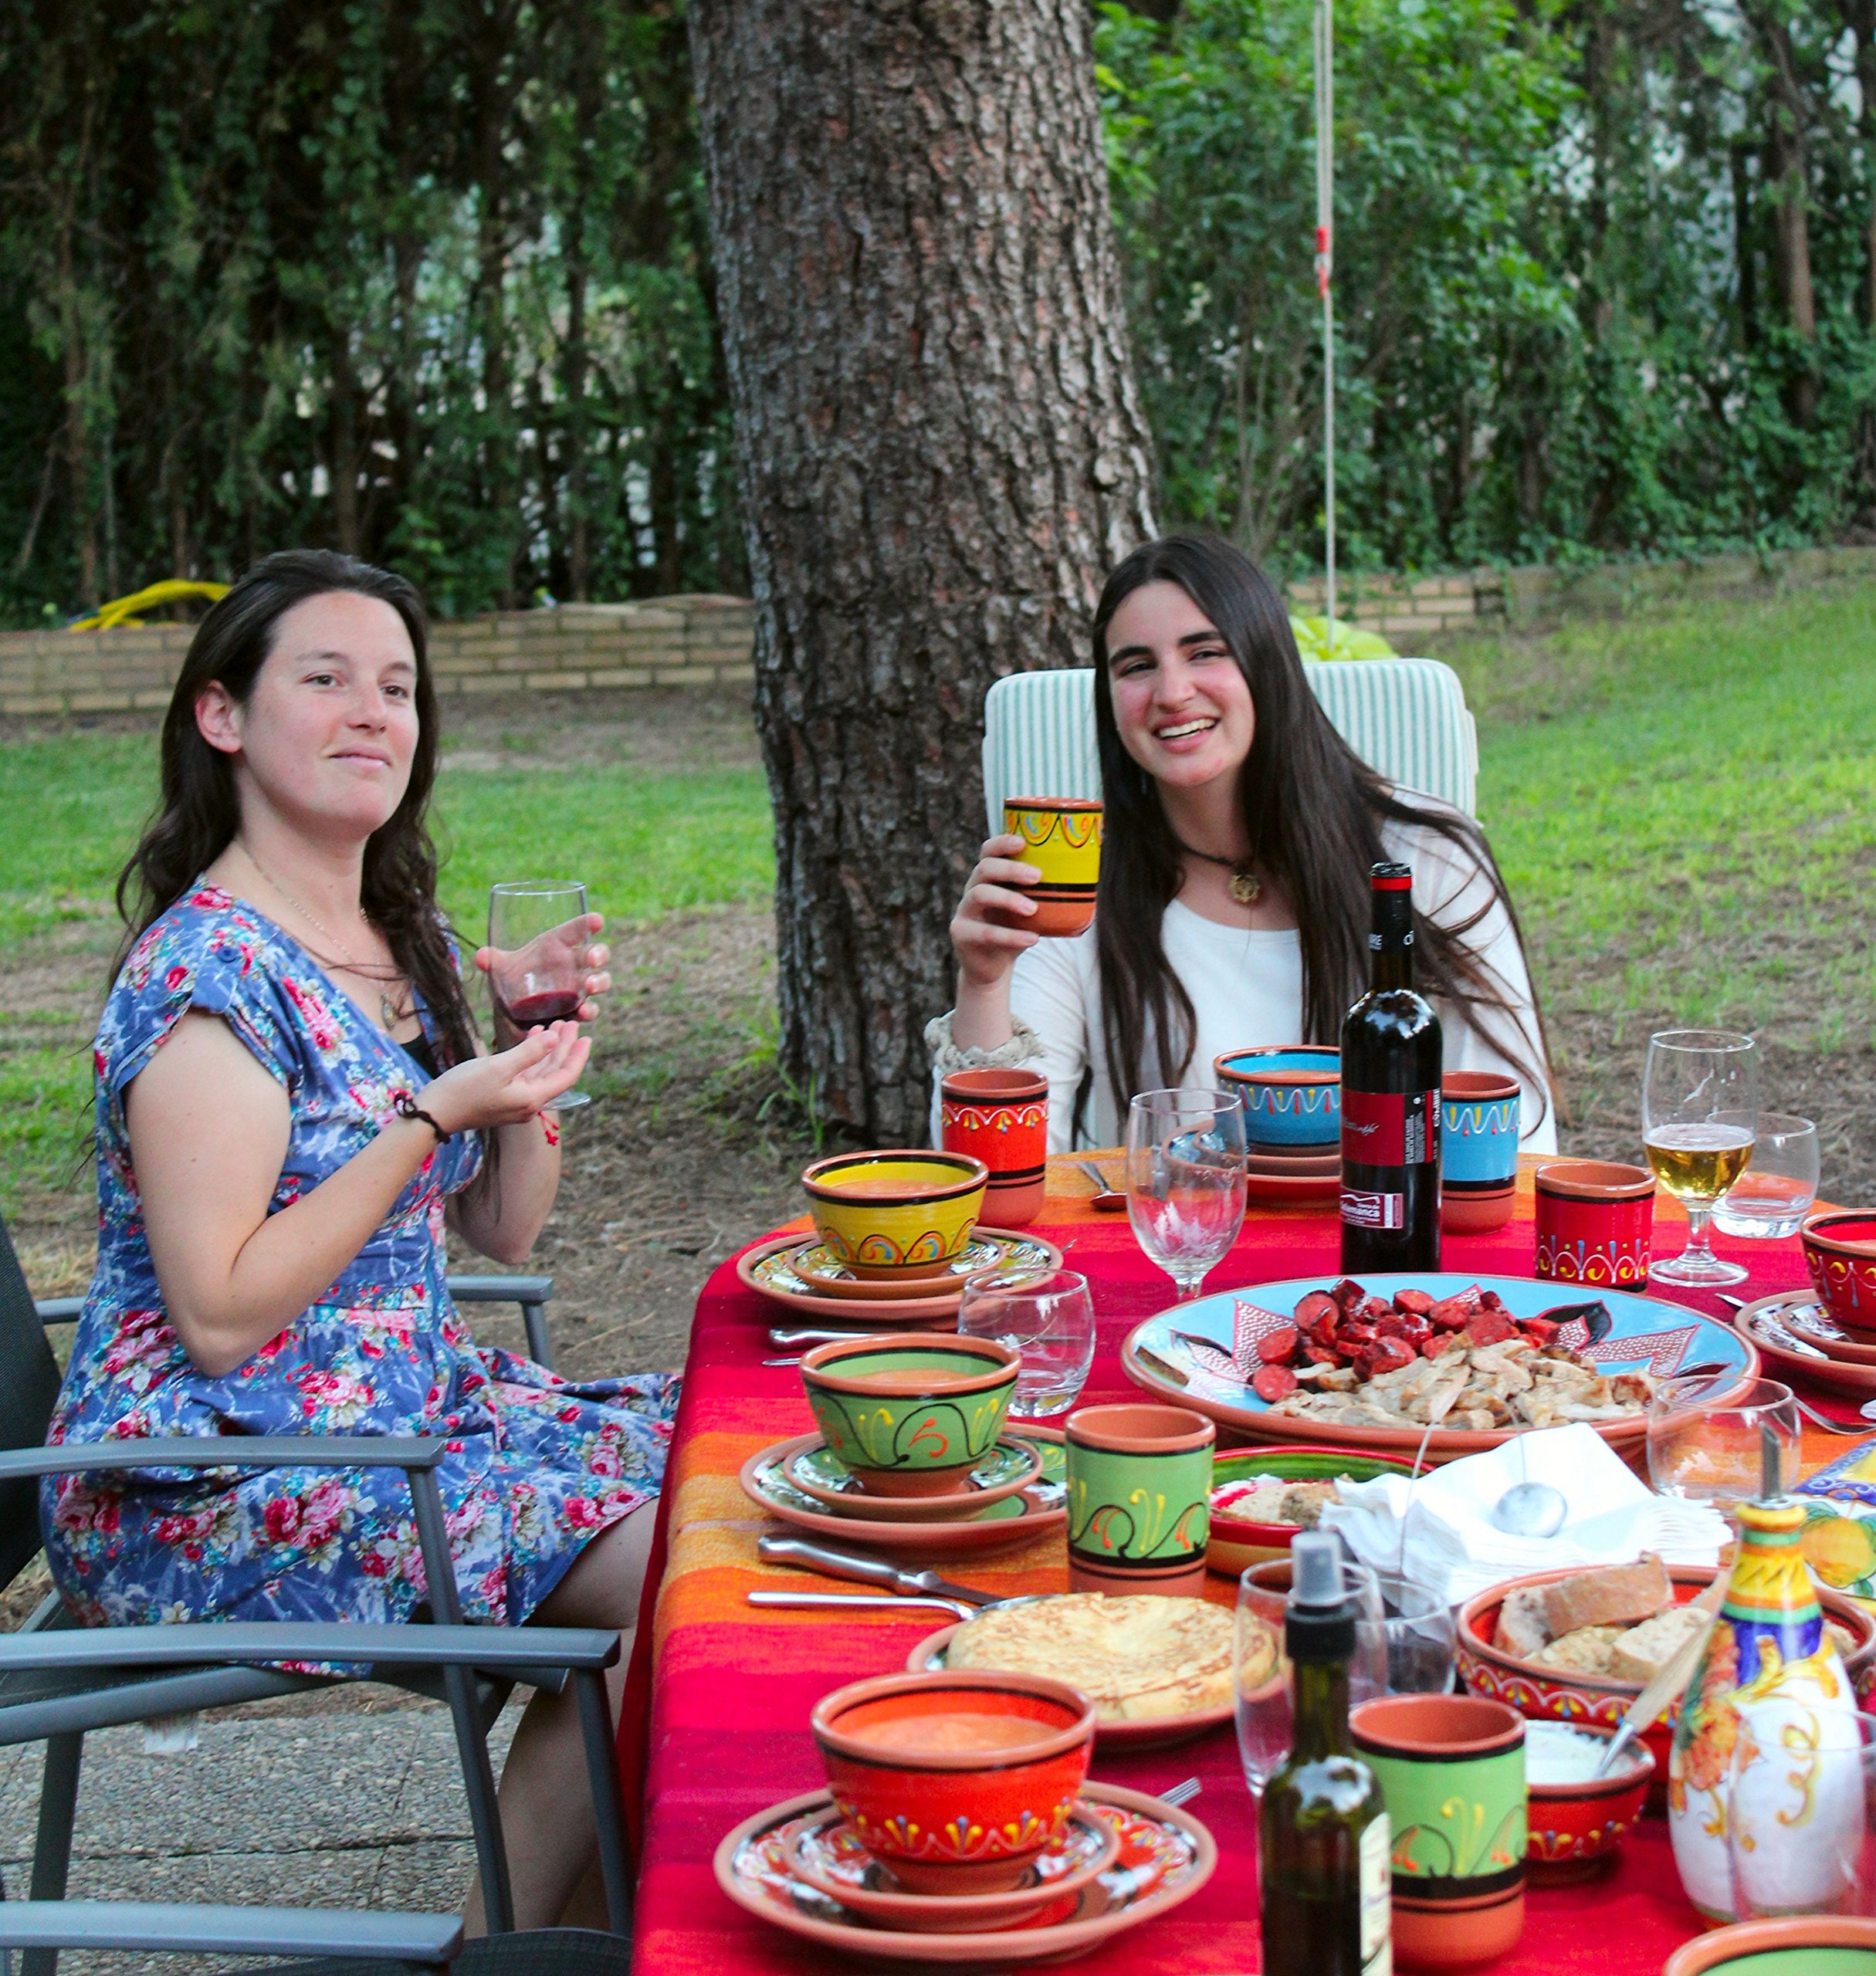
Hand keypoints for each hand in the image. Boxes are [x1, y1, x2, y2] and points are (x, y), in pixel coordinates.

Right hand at [422, 1023, 590, 1133]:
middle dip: (563, 1047)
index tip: (586, 1036)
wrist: (433, 1113)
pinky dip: (530, 1055)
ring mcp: (515, 1100)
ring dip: (547, 1049)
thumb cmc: (463, 1090)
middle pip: (554, 1072)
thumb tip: (555, 1039)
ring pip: (540, 1071)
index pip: (566, 1076)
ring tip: (552, 1025)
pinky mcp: (502, 1096)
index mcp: (532, 1098)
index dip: (578, 1056)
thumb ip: (529, 1053)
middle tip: (570, 1023)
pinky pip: (525, 1074)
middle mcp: (528, 1103)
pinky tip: (531, 1038)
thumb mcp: (498, 1068)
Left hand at [476, 912, 610, 1048]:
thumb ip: (492, 960)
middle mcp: (572, 963)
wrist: (512, 1011)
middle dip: (599, 954)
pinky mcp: (577, 1008)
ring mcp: (578, 987)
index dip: (587, 924)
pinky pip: (590, 1008)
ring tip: (589, 986)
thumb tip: (482, 956)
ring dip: (599, 981)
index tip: (597, 921)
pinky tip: (583, 1012)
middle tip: (593, 960)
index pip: (575, 930)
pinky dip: (589, 1010)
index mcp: (555, 945)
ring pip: (600, 979)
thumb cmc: (511, 980)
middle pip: (595, 953)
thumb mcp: (500, 969)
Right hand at [949, 833, 1041, 987]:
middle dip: (1010, 869)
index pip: (989, 851)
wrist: (993, 968)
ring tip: (1033, 909)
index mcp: (989, 878)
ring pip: (980, 895)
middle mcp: (973, 889)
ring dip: (1008, 899)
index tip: (1023, 842)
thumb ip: (1049, 895)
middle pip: (984, 868)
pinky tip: (1031, 939)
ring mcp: (965, 912)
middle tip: (1037, 876)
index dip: (1002, 842)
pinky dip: (1010, 936)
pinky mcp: (962, 935)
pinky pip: (985, 933)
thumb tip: (1094, 883)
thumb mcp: (1032, 909)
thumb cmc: (1016, 930)